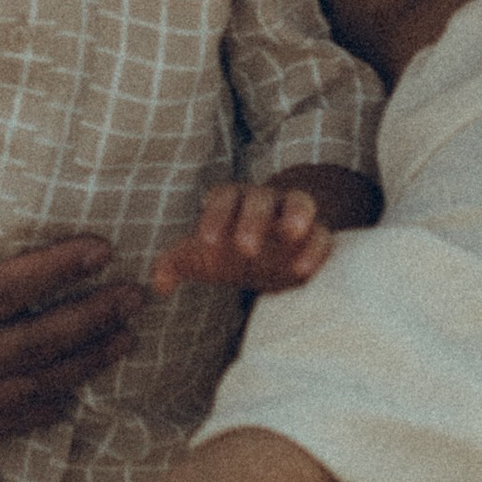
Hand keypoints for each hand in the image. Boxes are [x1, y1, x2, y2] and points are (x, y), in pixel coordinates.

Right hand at [0, 160, 143, 451]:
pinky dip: (41, 412)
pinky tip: (71, 400)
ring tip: (125, 342)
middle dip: (95, 317)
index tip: (103, 249)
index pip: (13, 288)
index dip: (62, 267)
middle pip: (41, 341)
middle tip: (139, 296)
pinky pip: (4, 425)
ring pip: (34, 386)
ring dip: (84, 364)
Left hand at [151, 181, 335, 295]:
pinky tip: (304, 270)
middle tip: (245, 248)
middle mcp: (264, 201)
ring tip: (291, 234)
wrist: (271, 253)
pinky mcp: (318, 234)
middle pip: (259, 199)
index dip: (214, 216)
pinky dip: (316, 248)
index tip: (208, 242)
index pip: (221, 198)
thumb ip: (177, 264)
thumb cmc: (229, 253)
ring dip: (295, 216)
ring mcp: (294, 214)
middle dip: (252, 220)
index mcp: (231, 201)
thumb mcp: (203, 258)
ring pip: (299, 202)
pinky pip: (322, 234)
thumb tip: (159, 283)